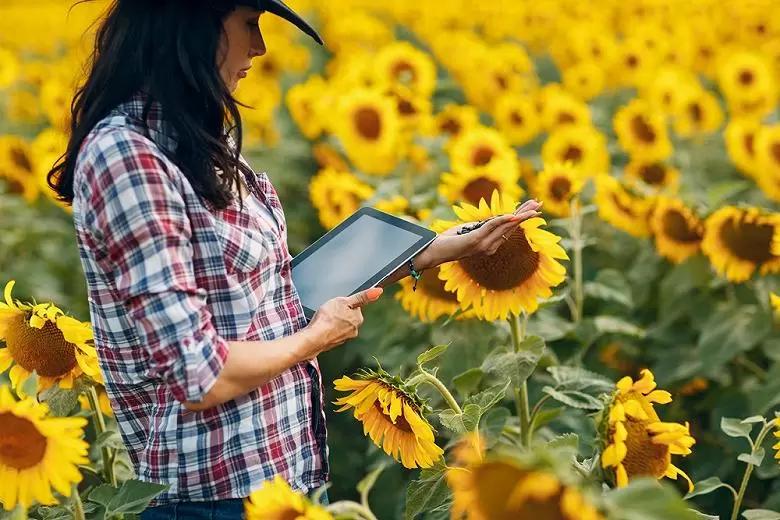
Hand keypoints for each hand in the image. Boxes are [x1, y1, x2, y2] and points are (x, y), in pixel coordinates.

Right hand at [300, 287, 383, 357]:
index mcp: (358, 319)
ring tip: (324, 320)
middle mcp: (354, 330)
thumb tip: (378, 291)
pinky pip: (332, 333)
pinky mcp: (334, 343)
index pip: (354, 307)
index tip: (337, 305)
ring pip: (339, 325)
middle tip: (329, 311)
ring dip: (333, 322)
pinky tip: (322, 327)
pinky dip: (327, 330)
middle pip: (347, 317)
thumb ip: (362, 296)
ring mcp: (344, 338)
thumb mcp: (344, 301)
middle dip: (339, 313)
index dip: (344, 304)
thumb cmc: (328, 318)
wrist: (314, 337)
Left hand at [416, 199, 542, 267]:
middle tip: (540, 204)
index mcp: (490, 244)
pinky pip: (491, 227)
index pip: (510, 228)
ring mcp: (483, 244)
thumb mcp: (468, 229)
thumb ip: (480, 226)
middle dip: (526, 214)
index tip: (533, 207)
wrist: (435, 252)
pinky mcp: (475, 240)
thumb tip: (491, 220)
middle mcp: (490, 246)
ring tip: (533, 208)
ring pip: (506, 226)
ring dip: (520, 215)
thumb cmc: (449, 240)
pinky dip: (502, 220)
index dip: (521, 216)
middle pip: (512, 226)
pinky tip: (512, 215)